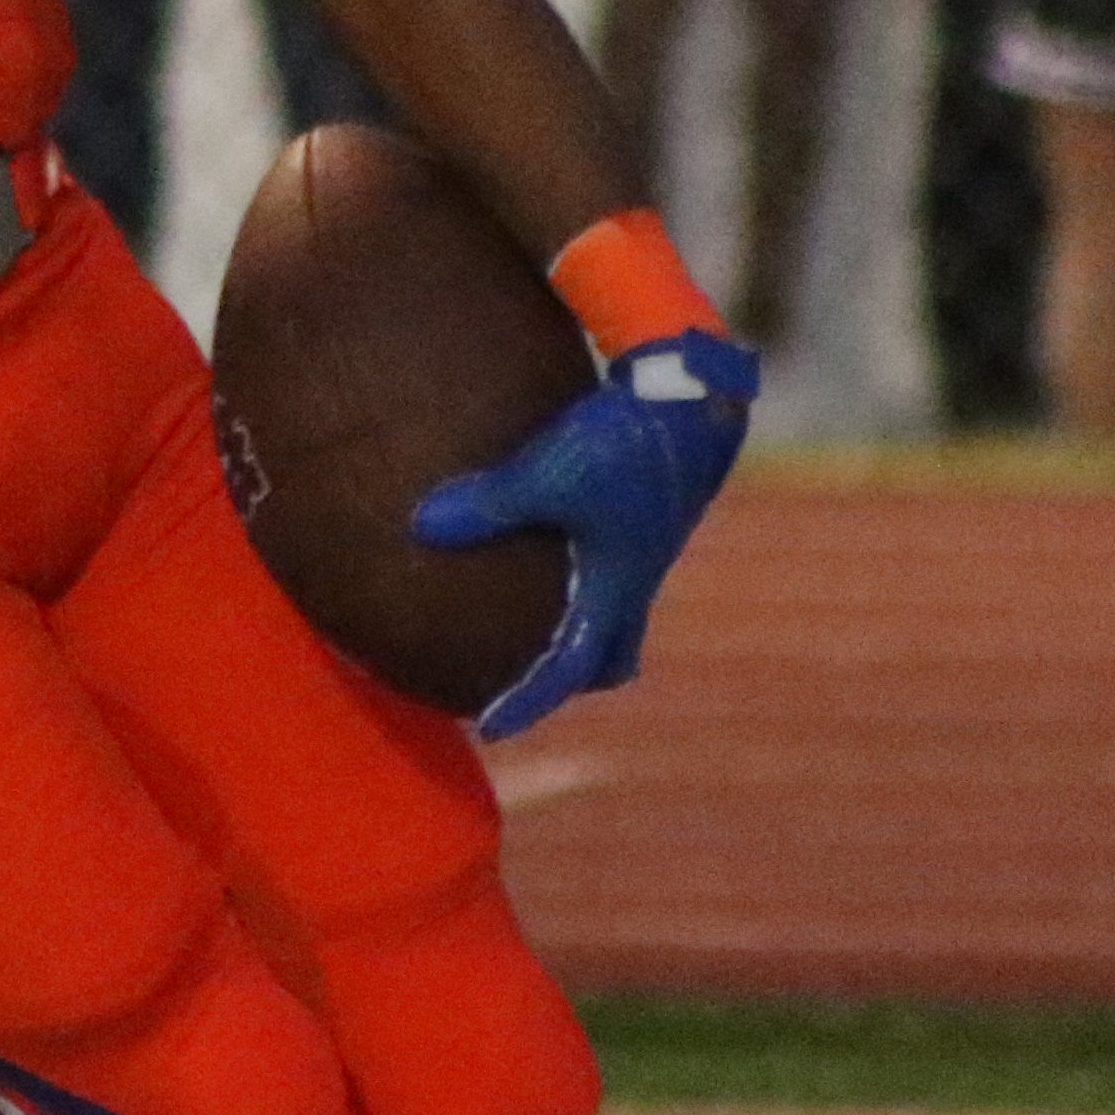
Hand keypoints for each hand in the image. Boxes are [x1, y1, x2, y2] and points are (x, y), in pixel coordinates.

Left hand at [410, 324, 762, 739]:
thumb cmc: (626, 438)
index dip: (530, 700)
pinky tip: (546, 541)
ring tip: (530, 617)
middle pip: (611, 657)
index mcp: (618, 587)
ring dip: (580, 625)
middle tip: (525, 679)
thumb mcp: (550, 470)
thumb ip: (489, 503)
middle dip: (572, 677)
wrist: (693, 390)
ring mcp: (646, 544)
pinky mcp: (644, 510)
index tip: (489, 725)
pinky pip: (612, 565)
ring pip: (616, 611)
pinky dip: (581, 574)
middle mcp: (637, 576)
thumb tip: (420, 526)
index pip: (572, 668)